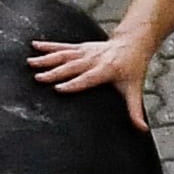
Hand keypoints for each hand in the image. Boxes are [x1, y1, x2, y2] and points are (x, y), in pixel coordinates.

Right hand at [30, 33, 155, 128]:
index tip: (59, 89)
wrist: (132, 44)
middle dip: (54, 72)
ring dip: (46, 59)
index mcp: (106, 70)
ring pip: (64, 55)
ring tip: (31, 63)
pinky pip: (62, 46)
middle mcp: (94, 59)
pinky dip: (48, 46)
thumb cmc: (133, 68)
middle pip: (71, 66)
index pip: (87, 78)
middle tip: (39, 78)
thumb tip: (142, 129)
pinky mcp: (81, 46)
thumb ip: (135, 110)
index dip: (74, 83)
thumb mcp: (135, 89)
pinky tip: (34, 46)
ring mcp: (86, 51)